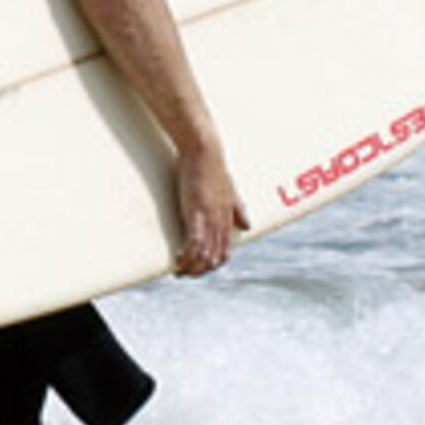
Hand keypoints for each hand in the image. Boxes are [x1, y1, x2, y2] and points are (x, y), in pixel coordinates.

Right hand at [173, 147, 249, 277]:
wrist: (205, 150)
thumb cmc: (213, 166)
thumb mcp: (230, 190)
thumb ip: (238, 209)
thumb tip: (248, 226)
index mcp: (228, 217)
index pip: (225, 251)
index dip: (212, 265)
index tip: (197, 268)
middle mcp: (221, 221)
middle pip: (215, 257)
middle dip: (200, 271)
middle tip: (184, 274)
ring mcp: (210, 217)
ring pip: (205, 254)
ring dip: (191, 268)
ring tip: (178, 271)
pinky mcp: (197, 212)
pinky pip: (194, 242)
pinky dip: (187, 256)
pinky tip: (177, 260)